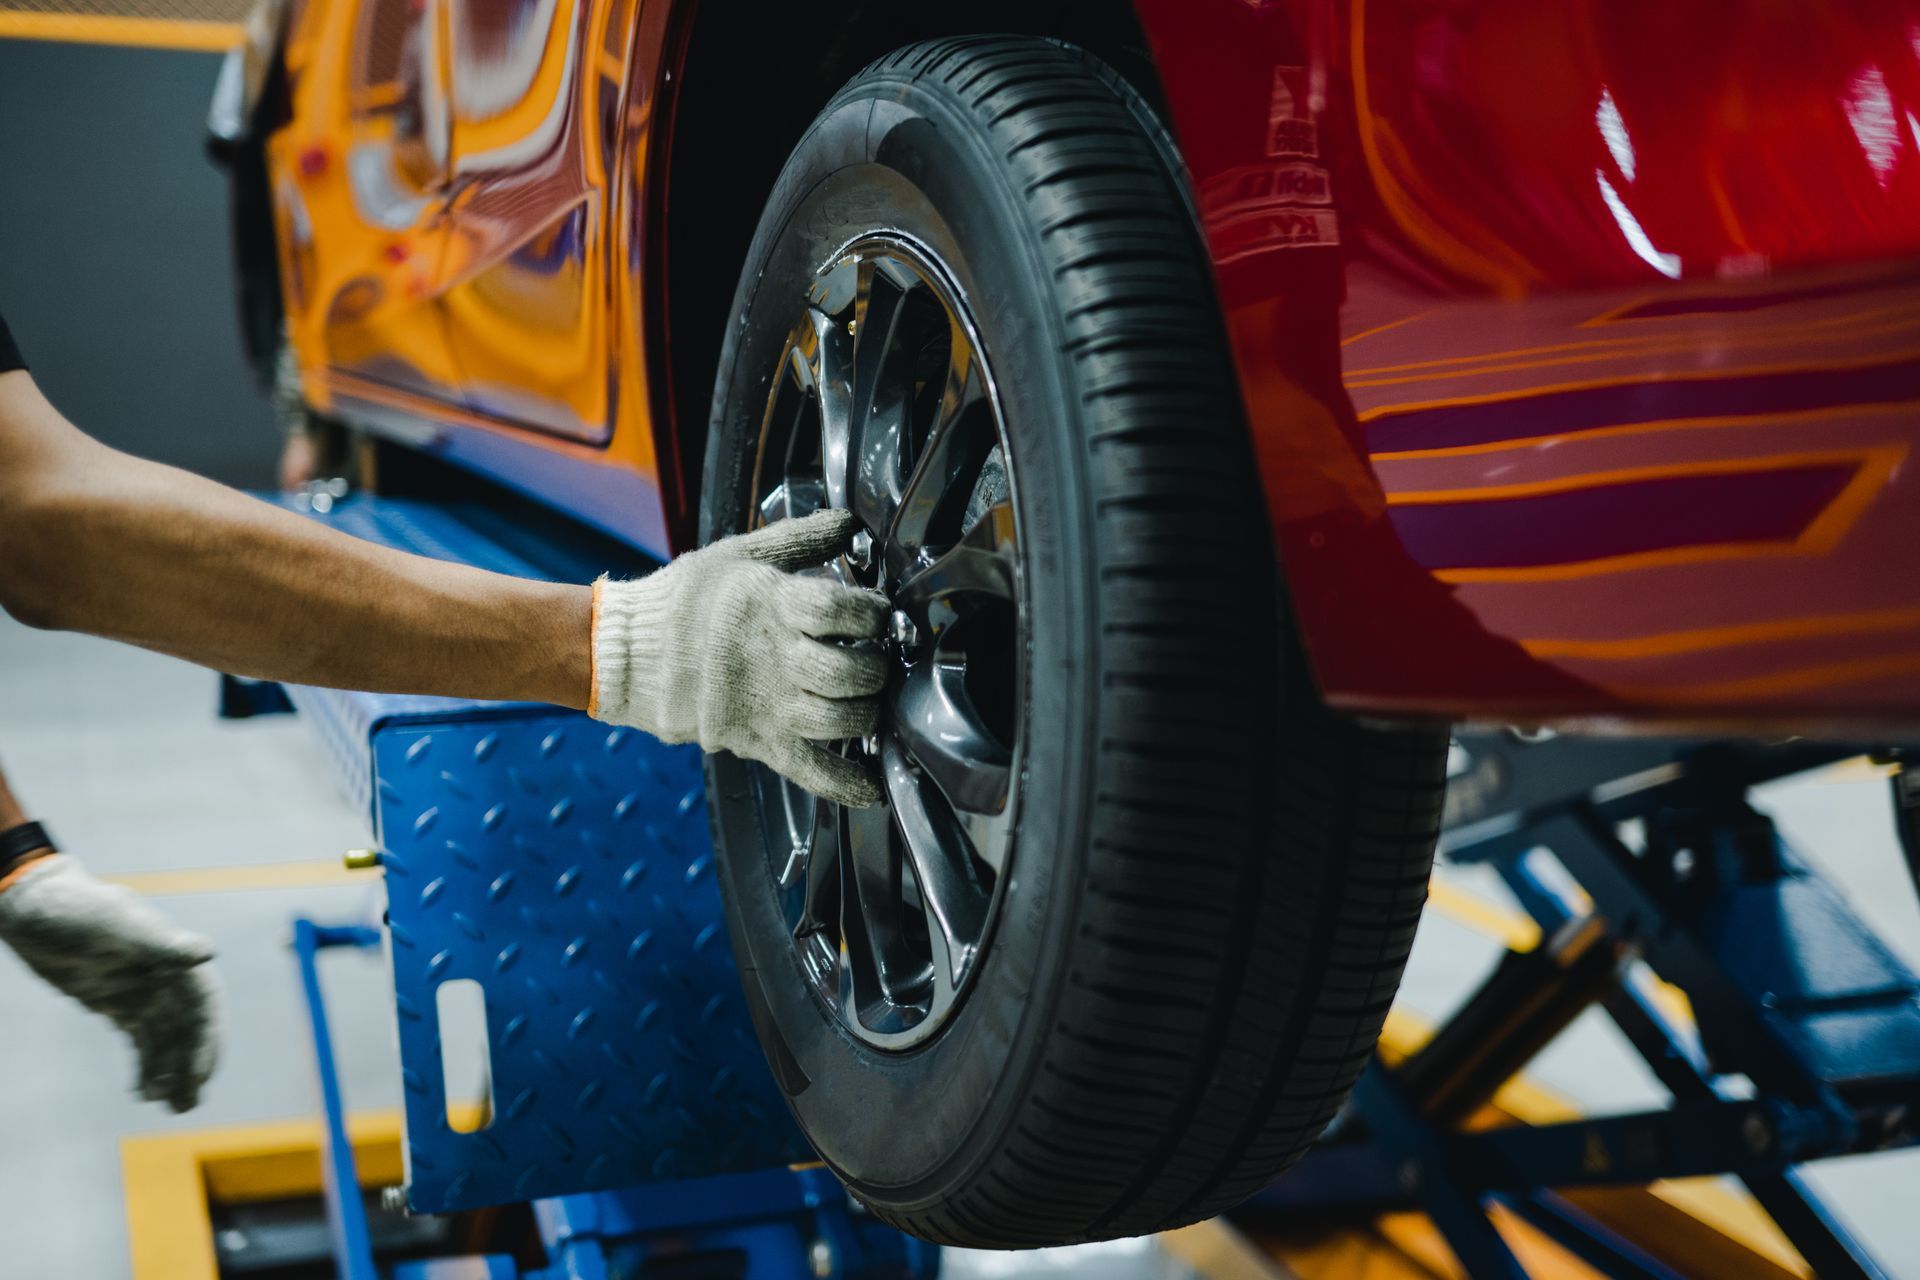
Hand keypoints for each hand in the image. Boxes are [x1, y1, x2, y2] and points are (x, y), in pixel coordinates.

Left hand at [0, 856, 220, 1110]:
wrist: (34, 906)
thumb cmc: (71, 908)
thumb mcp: (111, 923)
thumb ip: (157, 941)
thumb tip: (206, 954)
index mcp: (172, 954)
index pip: (202, 1002)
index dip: (205, 1039)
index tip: (199, 1075)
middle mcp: (165, 974)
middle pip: (190, 1025)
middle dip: (194, 1064)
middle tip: (187, 1104)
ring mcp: (143, 989)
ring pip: (169, 1037)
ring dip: (174, 1070)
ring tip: (172, 1107)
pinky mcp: (120, 1002)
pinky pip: (143, 1039)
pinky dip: (148, 1065)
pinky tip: (144, 1091)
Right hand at [590, 509, 888, 806]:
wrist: (623, 652)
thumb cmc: (684, 600)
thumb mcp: (738, 555)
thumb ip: (798, 540)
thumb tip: (848, 521)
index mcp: (771, 604)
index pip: (842, 610)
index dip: (871, 613)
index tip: (877, 614)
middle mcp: (773, 657)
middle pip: (847, 672)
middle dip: (875, 669)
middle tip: (877, 663)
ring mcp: (764, 705)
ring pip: (838, 721)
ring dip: (866, 715)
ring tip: (866, 702)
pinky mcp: (754, 741)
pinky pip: (810, 770)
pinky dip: (846, 784)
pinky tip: (872, 787)